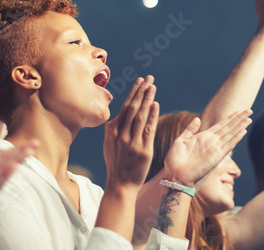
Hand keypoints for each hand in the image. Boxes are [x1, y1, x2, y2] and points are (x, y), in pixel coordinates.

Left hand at [0, 140, 38, 228]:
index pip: (0, 156)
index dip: (14, 148)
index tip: (30, 140)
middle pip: (5, 162)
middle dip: (20, 152)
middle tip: (37, 142)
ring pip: (1, 172)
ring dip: (15, 162)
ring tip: (29, 152)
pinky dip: (3, 177)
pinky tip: (13, 168)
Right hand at [104, 76, 158, 190]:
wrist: (120, 186)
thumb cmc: (116, 165)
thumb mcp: (109, 145)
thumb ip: (112, 130)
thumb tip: (117, 116)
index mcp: (113, 132)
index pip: (124, 107)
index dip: (132, 93)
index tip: (139, 81)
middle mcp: (122, 135)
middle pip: (132, 108)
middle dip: (140, 91)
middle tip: (148, 78)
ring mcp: (132, 143)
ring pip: (140, 116)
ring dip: (146, 99)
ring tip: (152, 86)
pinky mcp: (143, 151)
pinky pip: (148, 130)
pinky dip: (151, 116)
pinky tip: (155, 104)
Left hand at [163, 110, 251, 188]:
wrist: (174, 175)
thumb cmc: (175, 160)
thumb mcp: (181, 141)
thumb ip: (190, 130)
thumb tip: (197, 119)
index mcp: (203, 138)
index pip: (220, 125)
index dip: (230, 118)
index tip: (238, 110)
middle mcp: (211, 142)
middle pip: (228, 128)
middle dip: (238, 119)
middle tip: (249, 110)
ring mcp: (215, 149)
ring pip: (231, 135)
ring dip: (240, 126)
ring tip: (249, 118)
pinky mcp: (216, 157)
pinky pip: (228, 145)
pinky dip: (236, 138)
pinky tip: (243, 130)